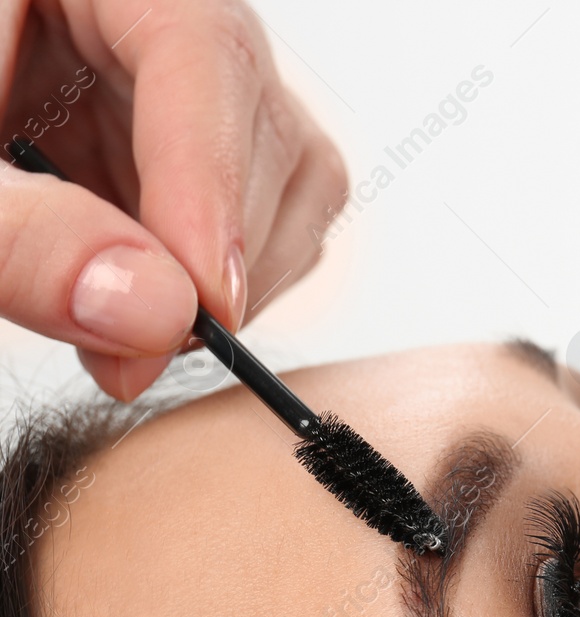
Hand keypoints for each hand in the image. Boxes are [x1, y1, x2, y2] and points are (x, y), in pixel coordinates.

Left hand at [0, 0, 346, 399]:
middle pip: (258, 111)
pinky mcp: (159, 133)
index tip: (205, 305)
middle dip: (219, 246)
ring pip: (285, 166)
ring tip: (128, 333)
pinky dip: (210, 276)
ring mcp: (154, 69)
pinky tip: (137, 304)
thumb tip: (157, 316)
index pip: (197, 44)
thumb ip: (16, 237)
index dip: (212, 176)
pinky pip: (253, 207)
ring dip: (231, 270)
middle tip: (140, 350)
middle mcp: (133, 4)